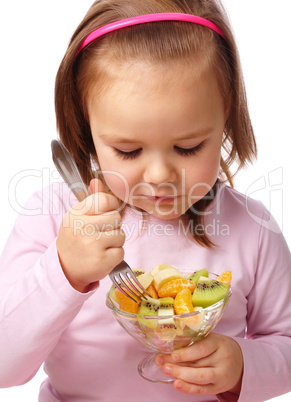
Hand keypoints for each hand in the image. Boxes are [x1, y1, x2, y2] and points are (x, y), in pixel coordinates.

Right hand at [56, 178, 124, 292]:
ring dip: (115, 242)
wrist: (64, 268)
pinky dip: (115, 256)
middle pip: (116, 218)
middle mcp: (83, 227)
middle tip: (100, 234)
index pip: (105, 200)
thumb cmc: (74, 239)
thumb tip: (97, 180)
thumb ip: (91, 200)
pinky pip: (121, 252)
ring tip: (101, 246)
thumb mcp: (77, 217)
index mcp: (77, 213)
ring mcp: (92, 244)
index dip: (111, 206)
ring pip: (121, 235)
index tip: (106, 214)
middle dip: (113, 226)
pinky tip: (103, 256)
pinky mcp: (101, 261)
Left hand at [155, 333, 242, 395]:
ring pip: (199, 377)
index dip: (187, 352)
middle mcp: (222, 359)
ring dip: (180, 375)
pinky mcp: (218, 388)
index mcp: (219, 343)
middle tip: (162, 362)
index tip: (173, 354)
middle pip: (198, 363)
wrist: (239, 362)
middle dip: (178, 364)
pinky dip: (188, 388)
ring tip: (166, 370)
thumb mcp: (210, 338)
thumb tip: (169, 343)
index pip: (203, 348)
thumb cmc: (218, 347)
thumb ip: (194, 340)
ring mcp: (221, 376)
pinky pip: (202, 390)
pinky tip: (176, 384)